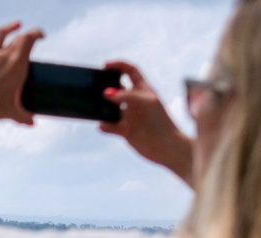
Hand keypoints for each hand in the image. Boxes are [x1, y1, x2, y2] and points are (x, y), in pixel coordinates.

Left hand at [0, 11, 43, 124]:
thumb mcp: (13, 113)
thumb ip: (24, 116)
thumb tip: (32, 123)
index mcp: (17, 64)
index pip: (30, 39)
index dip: (37, 33)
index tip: (41, 35)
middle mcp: (3, 56)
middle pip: (17, 39)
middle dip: (24, 36)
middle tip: (28, 38)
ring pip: (0, 34)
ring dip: (9, 28)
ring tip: (15, 24)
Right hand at [100, 60, 193, 184]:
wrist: (167, 147)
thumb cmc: (160, 121)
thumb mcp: (144, 102)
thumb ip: (126, 96)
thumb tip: (106, 94)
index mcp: (143, 90)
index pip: (130, 71)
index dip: (118, 65)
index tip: (105, 66)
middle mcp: (136, 102)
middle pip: (118, 89)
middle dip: (106, 87)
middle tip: (95, 87)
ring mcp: (130, 116)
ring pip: (111, 109)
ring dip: (102, 108)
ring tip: (95, 107)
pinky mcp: (126, 131)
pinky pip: (110, 126)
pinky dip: (104, 126)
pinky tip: (102, 125)